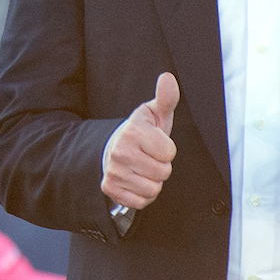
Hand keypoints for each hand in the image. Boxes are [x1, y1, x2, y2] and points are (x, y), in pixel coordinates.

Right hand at [102, 72, 178, 211]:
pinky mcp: (110, 188)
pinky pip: (141, 202)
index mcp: (133, 131)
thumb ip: (166, 98)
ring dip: (153, 182)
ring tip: (143, 169)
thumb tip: (167, 77)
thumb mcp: (154, 113)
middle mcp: (120, 151)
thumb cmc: (141, 133)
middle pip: (163, 173)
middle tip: (149, 157)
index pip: (169, 153)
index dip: (167, 150)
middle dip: (161, 167)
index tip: (155, 143)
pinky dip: (142, 195)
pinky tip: (135, 180)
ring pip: (153, 189)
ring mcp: (114, 171)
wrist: (113, 150)